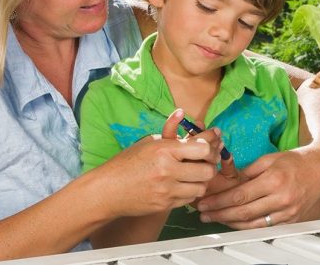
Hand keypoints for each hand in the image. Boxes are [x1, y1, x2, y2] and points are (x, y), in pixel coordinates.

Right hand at [96, 109, 221, 217]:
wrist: (108, 189)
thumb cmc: (128, 162)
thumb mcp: (148, 141)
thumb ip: (170, 131)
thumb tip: (183, 113)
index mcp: (164, 150)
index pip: (202, 148)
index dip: (210, 145)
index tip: (211, 143)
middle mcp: (167, 170)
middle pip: (207, 170)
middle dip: (210, 164)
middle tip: (205, 161)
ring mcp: (167, 190)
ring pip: (201, 187)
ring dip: (201, 180)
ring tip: (195, 173)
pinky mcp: (165, 205)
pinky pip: (190, 199)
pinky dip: (190, 191)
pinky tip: (183, 184)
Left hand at [195, 146, 319, 228]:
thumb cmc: (295, 160)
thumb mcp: (269, 159)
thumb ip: (247, 171)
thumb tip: (227, 180)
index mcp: (273, 180)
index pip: (239, 196)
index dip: (219, 201)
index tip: (205, 203)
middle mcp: (281, 198)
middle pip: (243, 212)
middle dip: (220, 214)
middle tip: (204, 214)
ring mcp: (287, 211)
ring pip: (253, 223)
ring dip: (231, 222)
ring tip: (215, 218)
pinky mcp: (290, 219)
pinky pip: (264, 226)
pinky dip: (247, 226)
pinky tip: (235, 222)